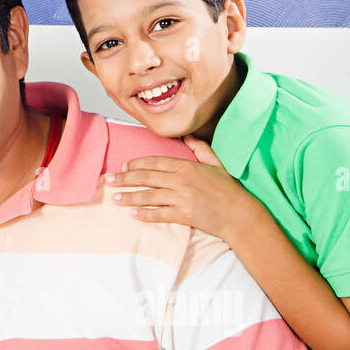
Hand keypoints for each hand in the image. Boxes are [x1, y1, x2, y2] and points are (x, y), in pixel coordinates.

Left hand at [105, 136, 252, 239]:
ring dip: (129, 197)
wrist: (241, 215)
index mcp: (186, 166)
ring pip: (148, 195)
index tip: (124, 167)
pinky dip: (144, 214)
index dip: (136, 164)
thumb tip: (188, 135)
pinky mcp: (184, 215)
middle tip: (109, 180)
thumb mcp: (216, 164)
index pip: (154, 162)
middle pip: (146, 177)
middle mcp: (181, 180)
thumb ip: (200, 148)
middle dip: (124, 179)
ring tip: (115, 198)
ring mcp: (182, 197)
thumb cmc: (229, 190)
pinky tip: (133, 214)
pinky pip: (159, 214)